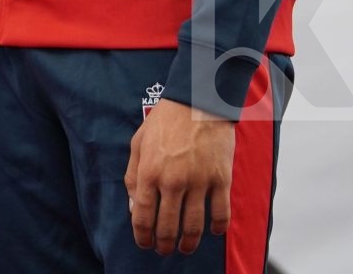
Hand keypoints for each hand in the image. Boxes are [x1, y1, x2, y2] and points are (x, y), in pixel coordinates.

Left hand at [125, 98, 235, 255]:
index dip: (142, 235)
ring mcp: (198, 182)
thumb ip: (132, 176)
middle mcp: (172, 181)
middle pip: (168, 226)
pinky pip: (221, 214)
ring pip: (194, 226)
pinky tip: (213, 232)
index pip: (142, 216)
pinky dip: (217, 228)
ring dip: (189, 243)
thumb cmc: (164, 121)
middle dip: (164, 244)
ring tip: (185, 248)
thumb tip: (133, 207)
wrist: (197, 101)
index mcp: (149, 172)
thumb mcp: (137, 144)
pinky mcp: (220, 180)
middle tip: (164, 250)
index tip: (144, 244)